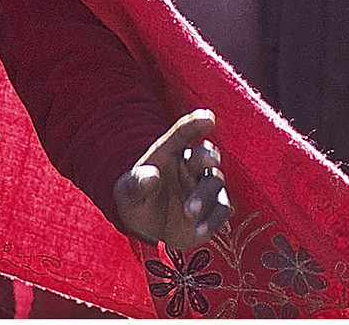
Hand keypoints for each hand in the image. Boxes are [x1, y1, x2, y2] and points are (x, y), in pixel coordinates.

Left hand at [114, 109, 231, 249]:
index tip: (208, 117)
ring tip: (187, 214)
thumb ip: (137, 183)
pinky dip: (212, 219)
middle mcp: (189, 165)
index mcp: (168, 152)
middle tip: (204, 162)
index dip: (195, 124)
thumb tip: (152, 175)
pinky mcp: (213, 208)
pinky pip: (221, 209)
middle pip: (206, 153)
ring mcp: (203, 186)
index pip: (183, 133)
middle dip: (207, 155)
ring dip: (204, 196)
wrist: (145, 229)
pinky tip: (198, 231)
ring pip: (214, 182)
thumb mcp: (128, 193)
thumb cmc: (136, 200)